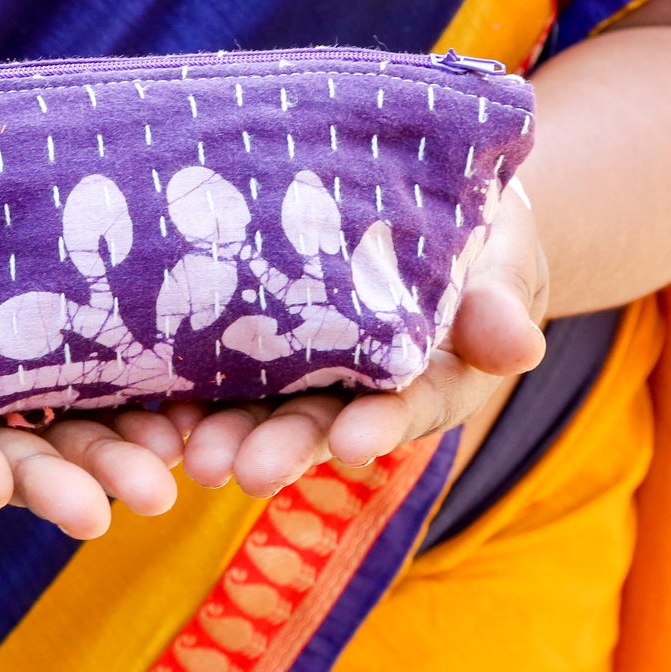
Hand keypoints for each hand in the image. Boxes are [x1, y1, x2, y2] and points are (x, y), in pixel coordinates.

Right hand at [0, 145, 187, 538]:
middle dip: (53, 479)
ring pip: (68, 431)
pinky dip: (150, 413)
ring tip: (170, 484)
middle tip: (107, 512)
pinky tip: (199, 431)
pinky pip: (111, 392)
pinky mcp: (65, 356)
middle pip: (3, 444)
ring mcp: (12, 378)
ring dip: (115, 460)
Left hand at [172, 182, 549, 496]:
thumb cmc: (478, 230)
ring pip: (266, 408)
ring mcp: (305, 372)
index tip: (353, 443)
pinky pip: (217, 374)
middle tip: (246, 472)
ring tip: (193, 457)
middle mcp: (364, 388)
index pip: (412, 405)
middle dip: (288, 446)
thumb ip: (500, 302)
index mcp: (435, 375)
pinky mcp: (253, 345)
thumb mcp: (503, 256)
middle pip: (327, 423)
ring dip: (230, 434)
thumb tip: (518, 346)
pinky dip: (188, 394)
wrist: (426, 199)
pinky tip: (153, 413)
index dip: (382, 424)